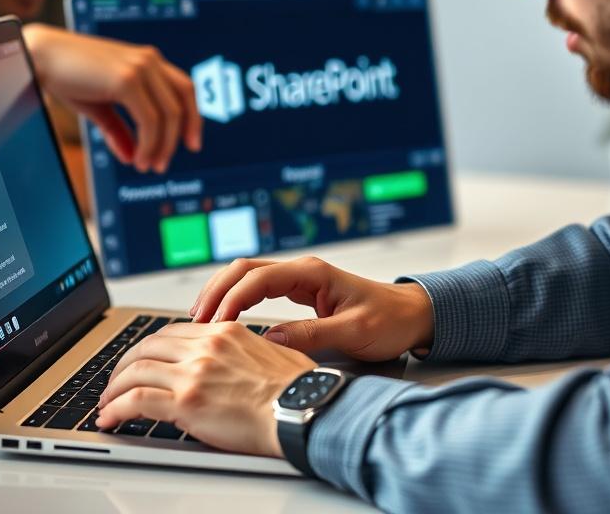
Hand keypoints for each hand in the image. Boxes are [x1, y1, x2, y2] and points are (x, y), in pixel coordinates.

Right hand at [22, 23, 201, 172]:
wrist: (39, 56)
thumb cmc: (66, 76)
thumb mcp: (99, 106)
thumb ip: (119, 129)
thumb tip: (132, 156)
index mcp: (147, 60)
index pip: (184, 89)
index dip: (193, 118)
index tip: (191, 144)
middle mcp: (149, 60)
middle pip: (183, 102)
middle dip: (179, 137)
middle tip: (162, 164)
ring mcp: (140, 67)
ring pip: (168, 115)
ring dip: (161, 146)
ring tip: (147, 166)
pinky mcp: (127, 80)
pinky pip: (150, 120)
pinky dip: (148, 144)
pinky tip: (138, 158)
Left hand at [96, 322, 313, 455]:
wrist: (303, 409)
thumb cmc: (296, 391)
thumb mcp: (267, 356)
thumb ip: (239, 355)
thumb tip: (226, 368)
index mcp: (225, 332)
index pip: (172, 333)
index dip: (149, 349)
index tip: (141, 363)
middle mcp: (206, 346)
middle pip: (147, 347)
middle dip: (124, 366)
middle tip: (115, 383)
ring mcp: (194, 372)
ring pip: (135, 371)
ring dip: (114, 389)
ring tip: (107, 405)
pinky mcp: (186, 401)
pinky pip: (137, 400)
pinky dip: (116, 409)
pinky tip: (110, 419)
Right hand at [190, 256, 434, 360]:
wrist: (413, 315)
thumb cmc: (390, 320)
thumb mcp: (354, 332)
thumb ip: (312, 335)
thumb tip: (269, 340)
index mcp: (313, 273)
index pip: (259, 278)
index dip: (232, 299)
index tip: (216, 323)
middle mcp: (302, 271)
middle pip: (244, 269)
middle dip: (216, 291)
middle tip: (196, 321)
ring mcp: (300, 279)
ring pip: (247, 277)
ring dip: (222, 293)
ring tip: (200, 320)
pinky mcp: (300, 292)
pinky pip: (258, 289)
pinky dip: (236, 300)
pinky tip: (225, 318)